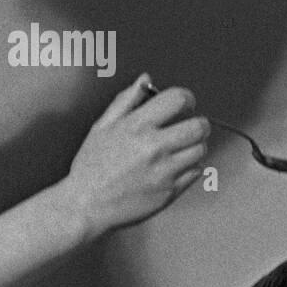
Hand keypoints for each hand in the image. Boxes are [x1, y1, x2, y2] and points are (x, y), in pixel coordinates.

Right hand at [62, 74, 208, 234]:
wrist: (86, 206)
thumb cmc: (91, 168)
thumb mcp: (101, 127)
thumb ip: (126, 100)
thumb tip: (145, 80)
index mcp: (136, 126)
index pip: (178, 99)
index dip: (186, 98)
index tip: (185, 104)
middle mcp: (154, 147)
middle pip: (199, 126)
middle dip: (198, 123)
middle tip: (190, 126)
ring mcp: (164, 171)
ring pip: (201, 150)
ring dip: (195, 146)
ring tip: (180, 149)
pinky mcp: (169, 192)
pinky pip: (196, 173)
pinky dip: (190, 168)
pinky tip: (174, 167)